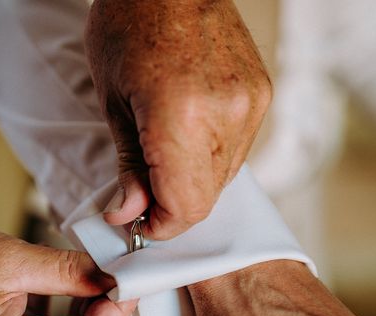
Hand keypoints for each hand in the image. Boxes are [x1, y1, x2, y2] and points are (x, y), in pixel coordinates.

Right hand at [0, 216, 135, 315]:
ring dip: (87, 310)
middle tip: (119, 270)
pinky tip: (71, 285)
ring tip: (96, 272)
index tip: (132, 278)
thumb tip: (113, 276)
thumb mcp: (12, 259)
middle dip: (104, 309)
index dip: (116, 310)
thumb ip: (70, 271)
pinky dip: (66, 314)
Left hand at [85, 0, 270, 239]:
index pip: (185, 206)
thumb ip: (128, 167)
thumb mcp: (113, 102)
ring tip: (162, 155)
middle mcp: (227, 112)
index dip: (161, 227)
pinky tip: (187, 137)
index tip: (139, 225)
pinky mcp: (262, 94)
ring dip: (191, 183)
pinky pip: (236, 151)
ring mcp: (251, 103)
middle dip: (171, 207)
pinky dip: (209, 159)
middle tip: (141, 193)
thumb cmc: (129, 27)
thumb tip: (130, 215)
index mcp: (181, 115)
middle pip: (206, 198)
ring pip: (223, 179)